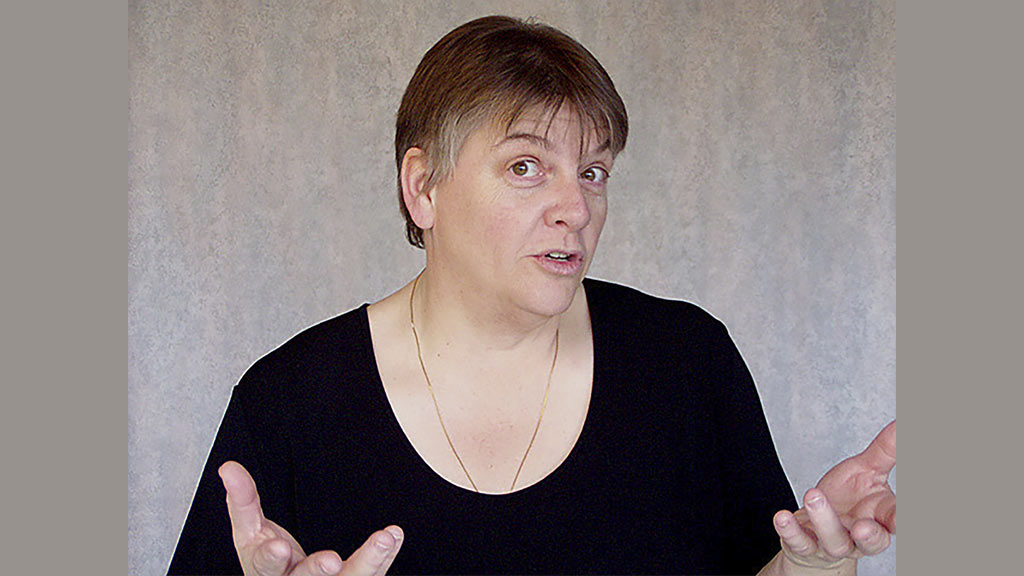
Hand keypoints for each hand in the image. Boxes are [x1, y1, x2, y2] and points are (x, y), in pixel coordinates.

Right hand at [219, 461, 403, 575]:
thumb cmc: (269, 560)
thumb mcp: (250, 533)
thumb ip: (243, 501)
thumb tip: (228, 467)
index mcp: (265, 574)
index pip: (265, 569)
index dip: (270, 559)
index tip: (278, 547)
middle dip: (317, 570)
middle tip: (332, 561)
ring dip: (369, 561)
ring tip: (384, 538)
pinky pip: (370, 574)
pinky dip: (384, 557)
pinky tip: (393, 536)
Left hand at [772, 420, 895, 570]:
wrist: (817, 526)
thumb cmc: (848, 497)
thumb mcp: (867, 470)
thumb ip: (887, 451)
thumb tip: (904, 422)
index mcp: (880, 517)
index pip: (894, 520)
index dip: (899, 520)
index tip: (901, 519)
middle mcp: (859, 536)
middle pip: (871, 542)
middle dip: (869, 536)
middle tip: (862, 527)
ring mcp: (832, 543)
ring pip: (834, 540)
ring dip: (824, 520)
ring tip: (813, 495)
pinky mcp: (806, 545)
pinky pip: (799, 542)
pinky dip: (790, 531)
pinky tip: (782, 516)